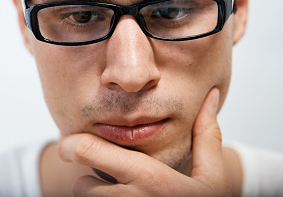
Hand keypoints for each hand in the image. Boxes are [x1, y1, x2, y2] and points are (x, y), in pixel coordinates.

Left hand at [58, 88, 231, 195]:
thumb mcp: (214, 177)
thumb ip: (207, 136)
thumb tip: (211, 95)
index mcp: (151, 178)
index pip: (91, 152)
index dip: (72, 145)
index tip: (68, 143)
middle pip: (80, 185)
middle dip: (81, 175)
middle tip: (81, 167)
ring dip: (92, 194)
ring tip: (110, 189)